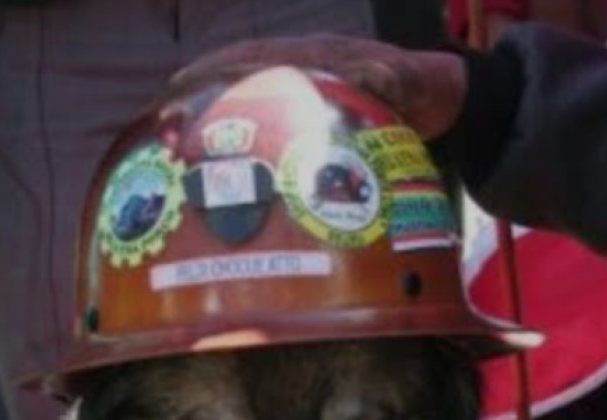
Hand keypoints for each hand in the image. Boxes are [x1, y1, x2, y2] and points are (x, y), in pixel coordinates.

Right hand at [172, 34, 468, 141]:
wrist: (441, 102)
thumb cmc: (424, 88)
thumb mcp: (412, 79)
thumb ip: (393, 74)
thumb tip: (372, 72)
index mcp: (317, 57)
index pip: (256, 57)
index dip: (217, 70)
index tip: (182, 85)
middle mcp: (302, 74)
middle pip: (240, 82)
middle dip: (200, 101)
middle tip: (165, 130)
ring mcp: (303, 100)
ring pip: (248, 108)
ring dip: (214, 126)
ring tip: (177, 153)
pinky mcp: (308, 125)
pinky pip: (267, 132)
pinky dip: (241, 148)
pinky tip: (221, 176)